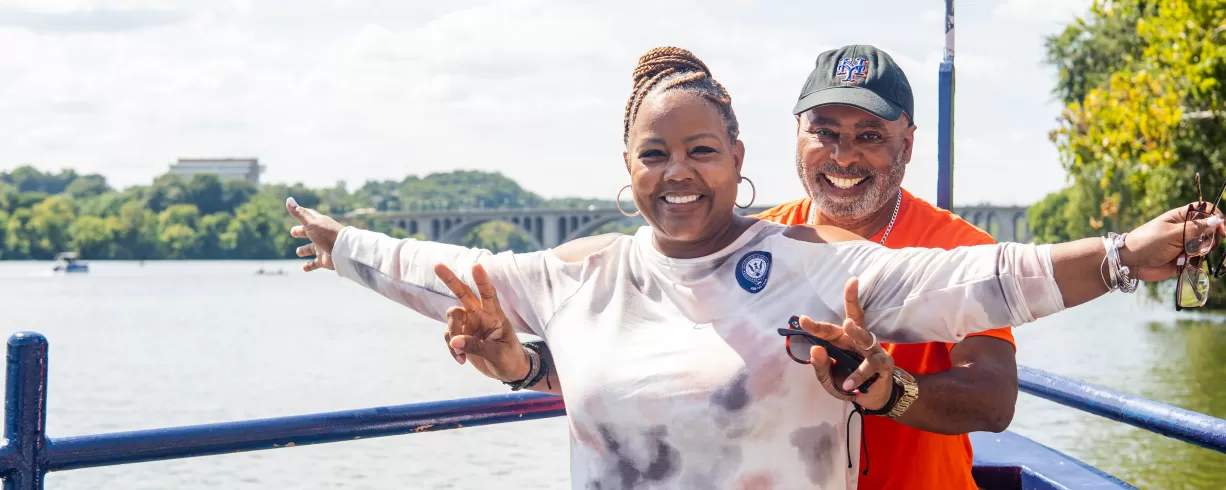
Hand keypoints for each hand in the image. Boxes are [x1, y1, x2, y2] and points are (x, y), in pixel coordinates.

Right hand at [287, 197, 344, 271]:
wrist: (342, 250)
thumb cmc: (326, 233)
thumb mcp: (310, 222)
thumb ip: (299, 213)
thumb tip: (288, 200)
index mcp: (319, 224)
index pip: (310, 217)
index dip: (303, 214)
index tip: (296, 210)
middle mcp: (321, 235)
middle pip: (309, 233)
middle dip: (301, 232)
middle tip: (293, 232)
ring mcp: (323, 248)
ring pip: (312, 249)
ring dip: (305, 250)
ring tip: (298, 252)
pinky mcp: (324, 260)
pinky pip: (315, 263)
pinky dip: (309, 265)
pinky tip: (303, 268)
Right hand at [434, 263, 531, 382]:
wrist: (509, 371)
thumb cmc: (510, 359)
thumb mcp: (497, 355)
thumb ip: (476, 346)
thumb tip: (454, 341)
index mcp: (495, 315)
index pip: (489, 294)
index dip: (482, 280)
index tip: (476, 266)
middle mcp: (480, 315)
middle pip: (463, 293)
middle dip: (450, 279)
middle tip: (437, 265)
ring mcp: (469, 324)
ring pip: (452, 318)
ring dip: (452, 334)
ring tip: (461, 354)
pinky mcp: (461, 335)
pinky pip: (449, 337)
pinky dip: (452, 348)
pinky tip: (461, 360)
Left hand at [796, 277, 896, 410]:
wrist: (870, 399)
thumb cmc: (846, 382)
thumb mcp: (828, 378)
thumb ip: (820, 365)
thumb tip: (815, 348)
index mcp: (841, 340)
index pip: (827, 330)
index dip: (815, 325)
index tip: (802, 319)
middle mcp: (857, 340)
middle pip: (854, 319)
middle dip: (852, 302)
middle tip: (848, 290)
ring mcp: (873, 349)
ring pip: (865, 337)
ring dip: (856, 331)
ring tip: (847, 324)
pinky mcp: (884, 363)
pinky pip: (871, 365)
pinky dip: (859, 374)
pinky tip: (848, 384)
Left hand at [1122, 203, 1224, 280]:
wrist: (1131, 263)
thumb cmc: (1147, 243)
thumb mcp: (1172, 234)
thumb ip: (1195, 229)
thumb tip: (1217, 220)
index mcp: (1181, 217)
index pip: (1206, 210)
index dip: (1216, 218)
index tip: (1221, 230)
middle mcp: (1186, 229)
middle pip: (1211, 230)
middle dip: (1210, 239)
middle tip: (1200, 246)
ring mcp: (1185, 244)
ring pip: (1206, 246)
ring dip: (1200, 252)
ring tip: (1186, 256)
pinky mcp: (1184, 258)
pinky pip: (1199, 260)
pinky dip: (1195, 263)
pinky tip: (1184, 264)